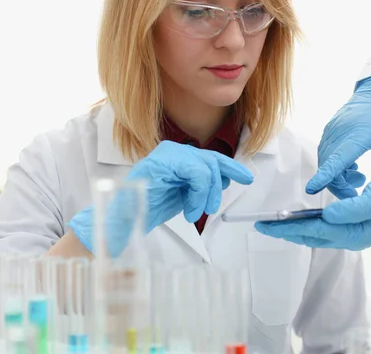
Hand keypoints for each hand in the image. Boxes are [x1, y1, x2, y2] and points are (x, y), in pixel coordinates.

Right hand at [69, 140, 253, 253]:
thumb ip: (202, 184)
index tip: (247, 178)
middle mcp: (174, 151)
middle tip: (211, 208)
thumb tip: (226, 177)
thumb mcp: (185, 195)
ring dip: (206, 194)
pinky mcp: (162, 161)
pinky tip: (189, 209)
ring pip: (206, 167)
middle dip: (217, 186)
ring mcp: (167, 154)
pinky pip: (196, 173)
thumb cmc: (150, 208)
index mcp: (179, 157)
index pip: (212, 157)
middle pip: (213, 161)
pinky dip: (197, 193)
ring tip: (195, 212)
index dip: (232, 167)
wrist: (123, 219)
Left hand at [256, 173, 370, 249]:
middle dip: (287, 231)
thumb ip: (351, 209)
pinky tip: (302, 218)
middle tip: (263, 226)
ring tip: (277, 224)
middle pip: (312, 236)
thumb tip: (327, 215)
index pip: (314, 230)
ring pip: (317, 234)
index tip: (268, 224)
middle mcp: (351, 237)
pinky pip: (326, 228)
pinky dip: (310, 224)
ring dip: (296, 228)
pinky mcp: (356, 226)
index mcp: (354, 233)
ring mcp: (354, 233)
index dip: (289, 226)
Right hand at [306, 74, 370, 198]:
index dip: (325, 175)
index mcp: (357, 133)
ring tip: (360, 180)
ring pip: (325, 161)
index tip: (312, 188)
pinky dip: (335, 166)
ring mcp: (333, 131)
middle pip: (328, 165)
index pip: (337, 158)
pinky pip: (326, 154)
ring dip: (337, 176)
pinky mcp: (331, 131)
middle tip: (356, 196)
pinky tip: (353, 170)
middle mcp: (340, 132)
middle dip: (337, 185)